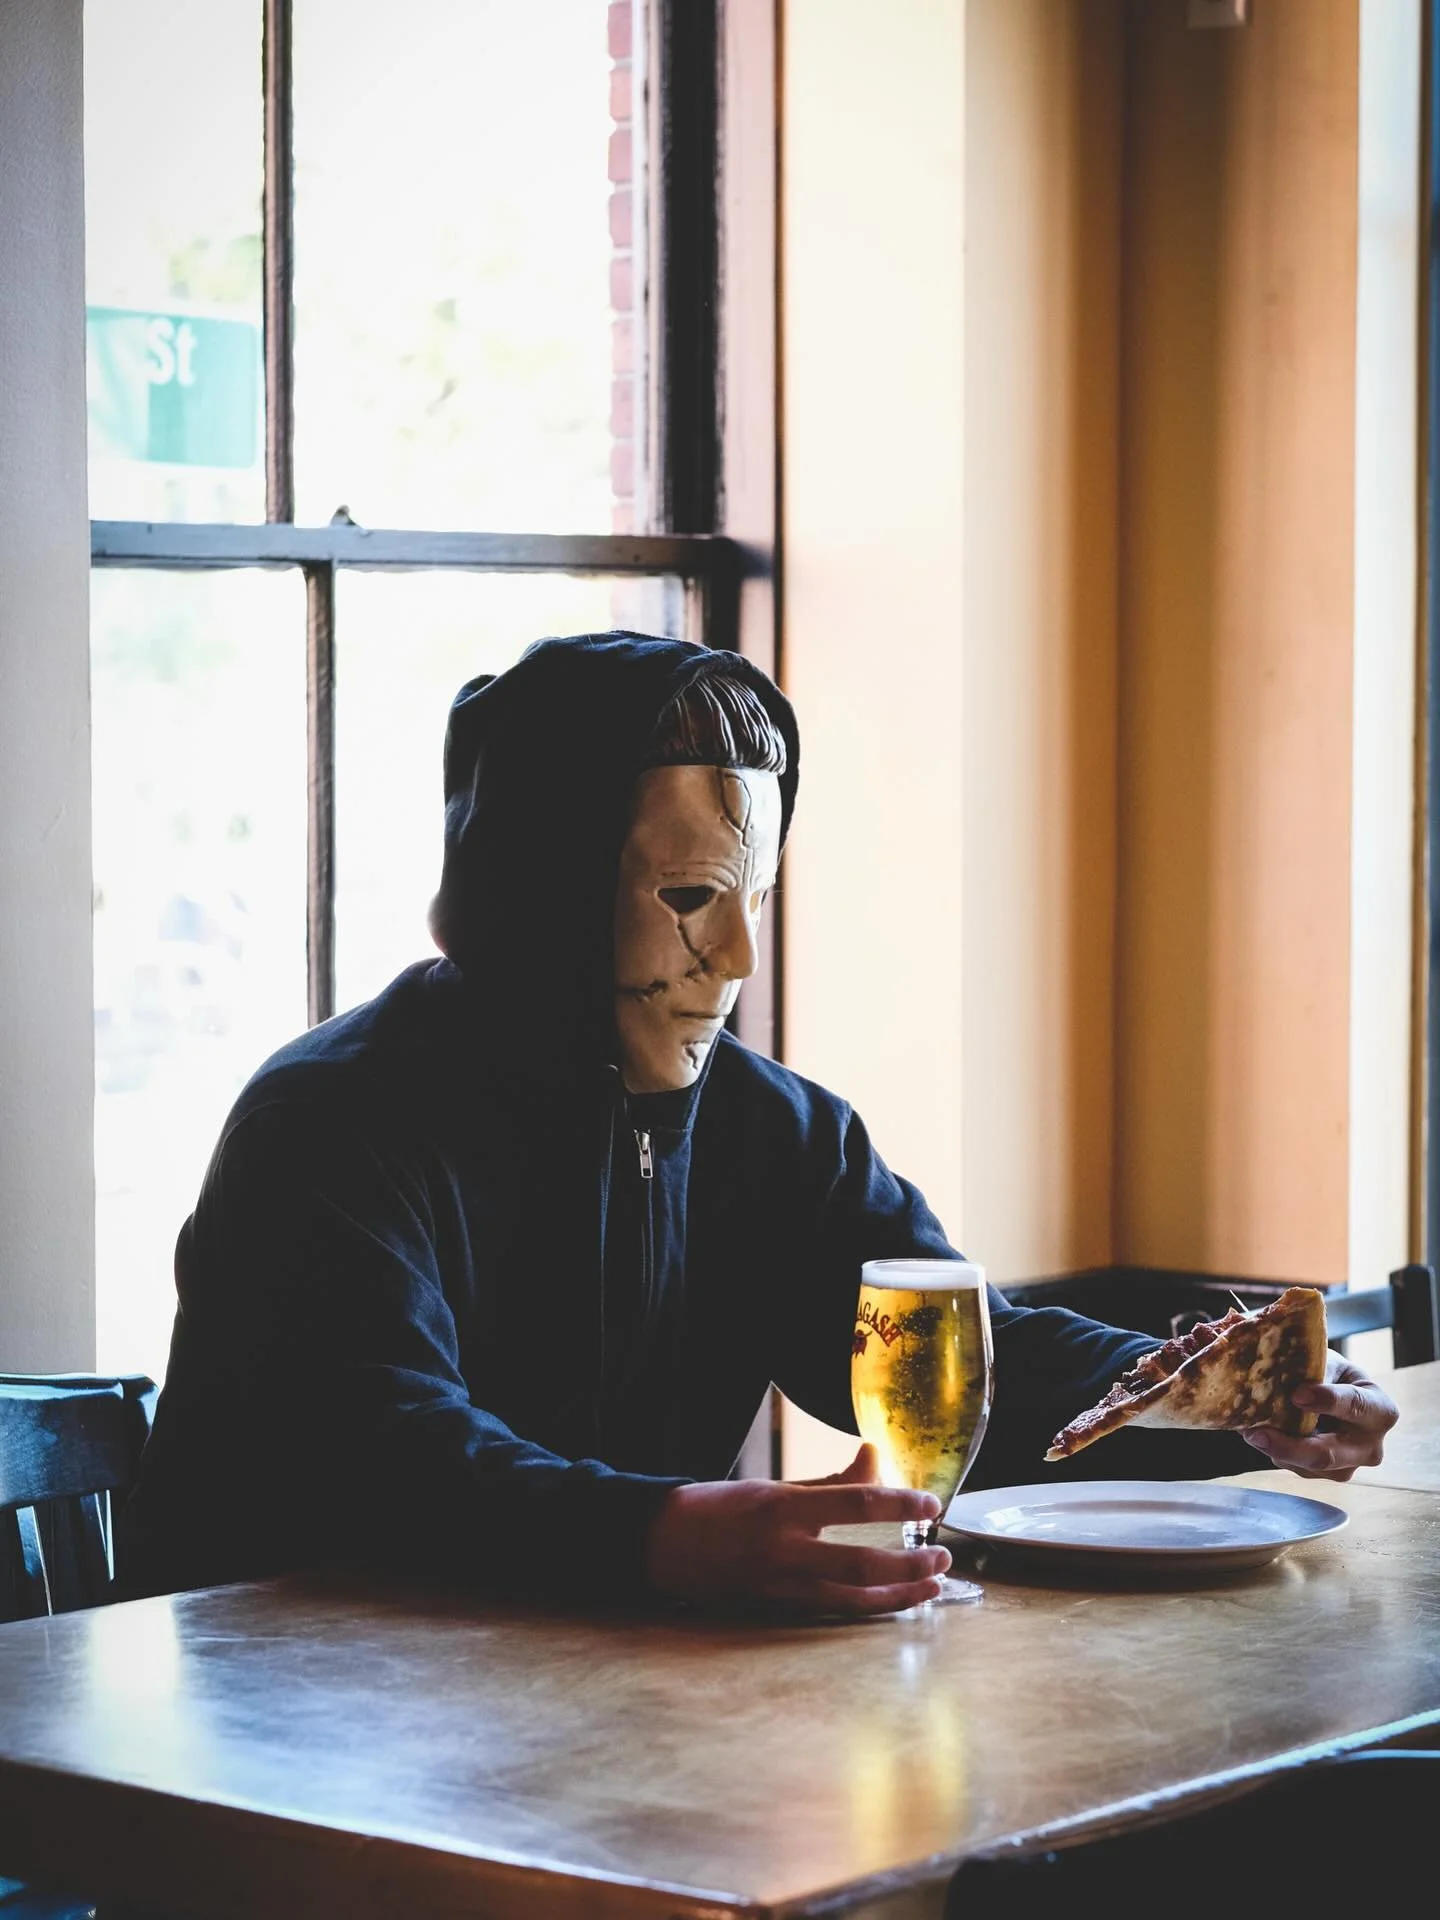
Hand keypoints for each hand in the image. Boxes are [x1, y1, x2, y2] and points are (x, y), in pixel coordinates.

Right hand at [642, 1443, 950, 1616]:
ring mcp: (780, 1587)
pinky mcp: (776, 1611)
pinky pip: (834, 1611)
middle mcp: (784, 1549)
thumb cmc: (719, 1508)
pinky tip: (895, 1603)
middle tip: (943, 1555)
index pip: (857, 1501)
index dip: (901, 1502)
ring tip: (933, 1586)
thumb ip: (828, 1482)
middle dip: (911, 1563)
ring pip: (855, 1598)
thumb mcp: (772, 1485)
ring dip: (901, 1595)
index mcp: (783, 1506)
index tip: (931, 1504)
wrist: (662, 1545)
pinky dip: (870, 1608)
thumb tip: (875, 1458)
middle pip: (864, 1563)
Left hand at [1241, 1352, 1397, 1479]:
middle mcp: (1371, 1446)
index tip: (1297, 1395)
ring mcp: (1349, 1467)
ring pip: (1307, 1465)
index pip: (1355, 1406)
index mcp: (1380, 1409)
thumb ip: (1312, 1370)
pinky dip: (1275, 1451)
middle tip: (1256, 1433)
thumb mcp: (1327, 1363)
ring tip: (1251, 1429)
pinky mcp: (1327, 1476)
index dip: (1326, 1401)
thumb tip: (1278, 1377)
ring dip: (1274, 1448)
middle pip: (1327, 1454)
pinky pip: (1296, 1468)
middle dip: (1289, 1446)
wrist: (1332, 1397)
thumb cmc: (1331, 1374)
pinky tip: (1262, 1434)